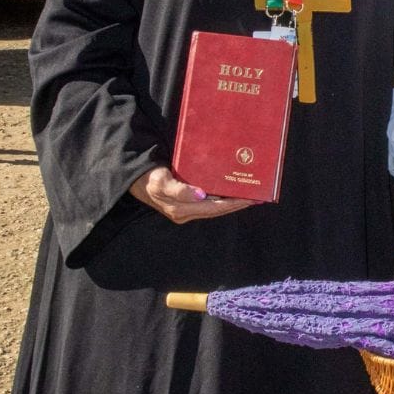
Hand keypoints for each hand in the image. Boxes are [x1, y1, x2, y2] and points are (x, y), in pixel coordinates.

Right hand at [129, 165, 255, 223]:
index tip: (250, 198)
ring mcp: (186, 210)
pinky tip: (231, 192)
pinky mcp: (185, 204)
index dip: (233, 204)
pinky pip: (209, 203)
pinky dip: (221, 198)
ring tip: (249, 195)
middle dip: (238, 204)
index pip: (215, 208)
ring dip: (232, 202)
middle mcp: (186, 213)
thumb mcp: (161, 183)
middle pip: (218, 210)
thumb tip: (201, 196)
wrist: (135, 180)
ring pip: (215, 208)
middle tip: (257, 197)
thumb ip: (179, 190)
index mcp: (182, 210)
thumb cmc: (149, 180)